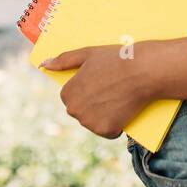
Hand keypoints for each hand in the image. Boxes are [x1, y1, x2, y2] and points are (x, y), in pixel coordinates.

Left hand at [41, 43, 159, 138]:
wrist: (143, 71)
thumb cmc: (115, 59)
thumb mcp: (87, 54)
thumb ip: (63, 60)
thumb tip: (44, 65)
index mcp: (67, 93)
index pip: (71, 97)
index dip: (86, 90)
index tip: (99, 83)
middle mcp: (74, 110)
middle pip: (81, 111)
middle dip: (92, 104)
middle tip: (110, 91)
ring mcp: (90, 122)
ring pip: (93, 122)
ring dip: (103, 115)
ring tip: (118, 98)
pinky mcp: (106, 130)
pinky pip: (108, 132)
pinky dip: (115, 125)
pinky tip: (123, 110)